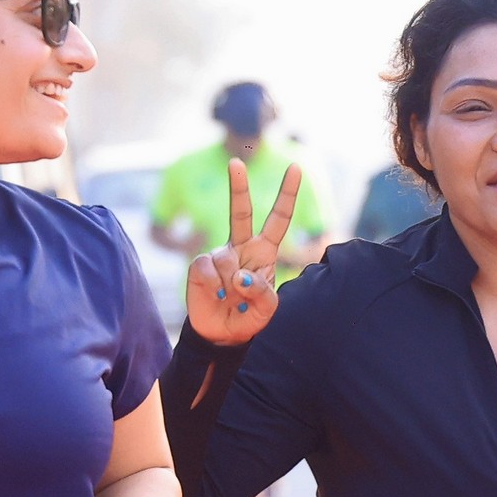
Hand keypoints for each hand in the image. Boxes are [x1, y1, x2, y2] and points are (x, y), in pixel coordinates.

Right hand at [185, 157, 304, 345]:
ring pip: (227, 259)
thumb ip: (262, 292)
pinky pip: (208, 269)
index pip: (278, 219)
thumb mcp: (266, 310)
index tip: (295, 167)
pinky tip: (217, 296)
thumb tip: (240, 275)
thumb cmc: (248, 317)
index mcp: (264, 251)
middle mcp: (241, 247)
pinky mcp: (200, 265)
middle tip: (235, 162)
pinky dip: (215, 286)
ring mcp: (219, 254)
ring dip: (232, 286)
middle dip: (237, 186)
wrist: (221, 334)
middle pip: (240, 211)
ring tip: (232, 300)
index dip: (287, 194)